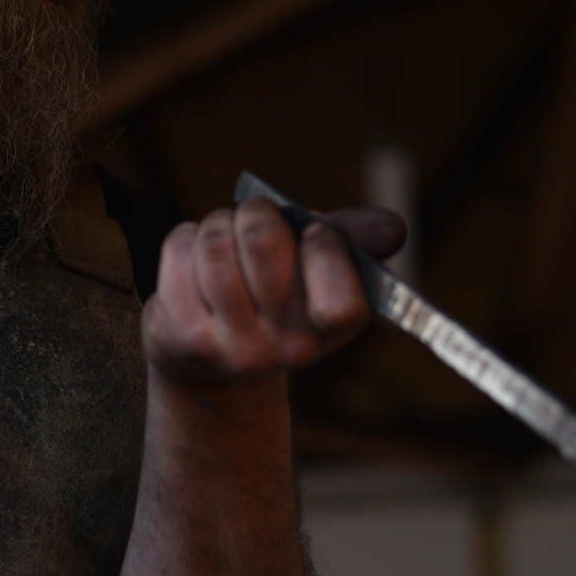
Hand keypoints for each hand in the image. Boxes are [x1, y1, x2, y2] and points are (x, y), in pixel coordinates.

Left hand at [143, 198, 405, 387]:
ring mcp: (235, 349)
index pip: (342, 291)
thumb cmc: (270, 292)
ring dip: (216, 226)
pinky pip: (180, 252)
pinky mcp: (185, 339)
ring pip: (215, 243)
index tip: (313, 235)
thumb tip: (395, 228)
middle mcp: (289, 347)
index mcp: (334, 327)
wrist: (207, 361)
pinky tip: (192, 267)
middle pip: (262, 240)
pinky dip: (183, 241)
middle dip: (255, 215)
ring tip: (222, 244)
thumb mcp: (316, 264)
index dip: (323, 244)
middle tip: (254, 228)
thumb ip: (351, 238)